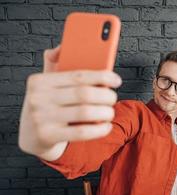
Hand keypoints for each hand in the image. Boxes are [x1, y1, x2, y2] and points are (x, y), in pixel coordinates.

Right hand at [18, 45, 121, 159]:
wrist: (31, 137)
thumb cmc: (46, 106)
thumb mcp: (45, 85)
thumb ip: (54, 65)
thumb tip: (61, 47)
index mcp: (39, 81)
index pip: (78, 75)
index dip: (102, 76)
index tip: (116, 80)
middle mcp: (38, 98)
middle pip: (84, 93)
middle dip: (106, 96)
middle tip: (113, 98)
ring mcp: (41, 118)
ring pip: (85, 112)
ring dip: (105, 112)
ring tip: (110, 112)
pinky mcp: (47, 136)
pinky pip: (81, 132)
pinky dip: (99, 130)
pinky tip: (106, 126)